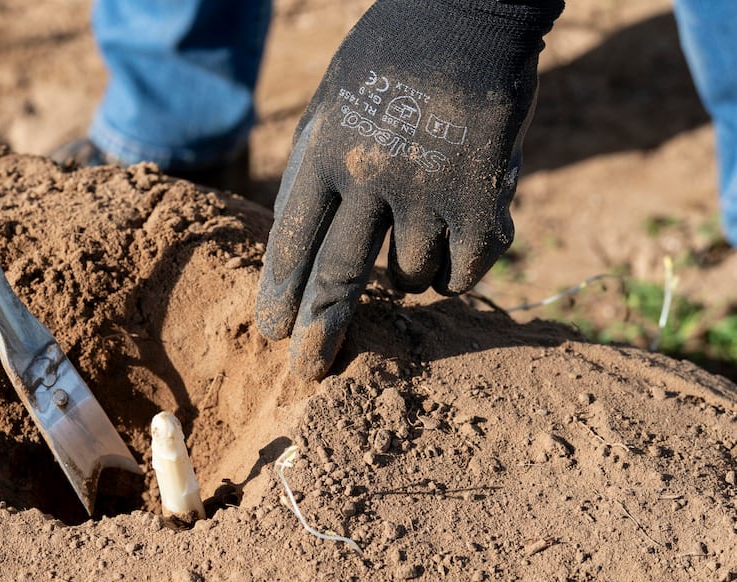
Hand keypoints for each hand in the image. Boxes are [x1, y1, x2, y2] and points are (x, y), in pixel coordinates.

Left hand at [255, 0, 562, 378]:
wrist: (471, 13)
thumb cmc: (391, 60)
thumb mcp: (333, 104)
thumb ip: (317, 173)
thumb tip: (302, 250)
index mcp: (326, 149)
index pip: (293, 240)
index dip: (281, 293)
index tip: (273, 331)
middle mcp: (372, 175)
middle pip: (339, 275)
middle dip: (321, 330)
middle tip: (306, 370)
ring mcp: (430, 189)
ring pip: (409, 276)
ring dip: (406, 274)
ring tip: (412, 236)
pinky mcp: (483, 200)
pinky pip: (463, 270)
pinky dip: (455, 272)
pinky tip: (452, 252)